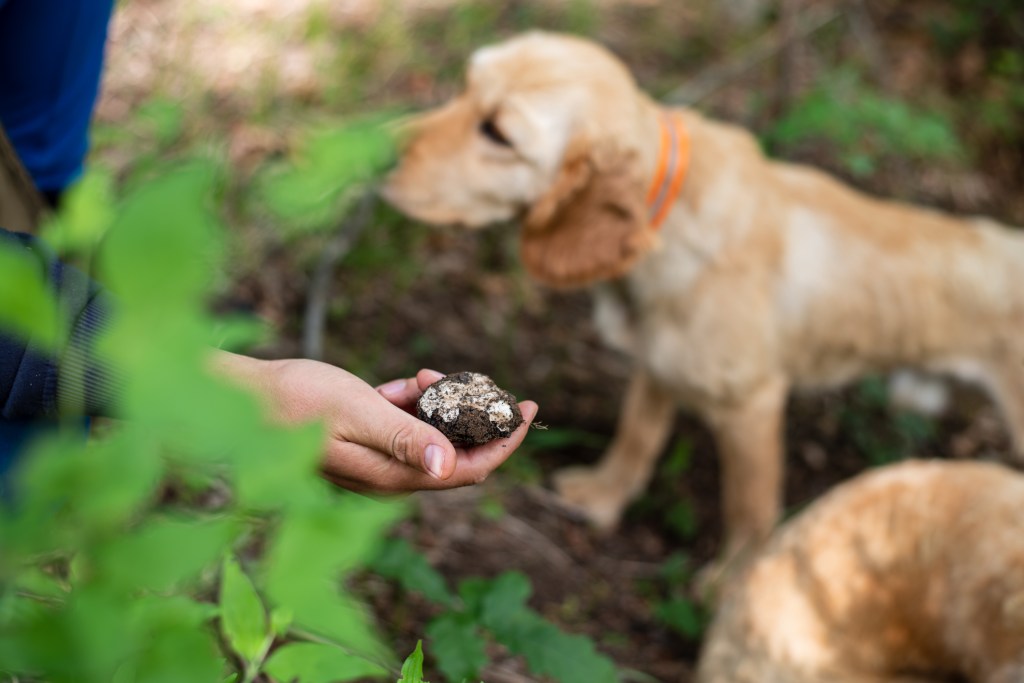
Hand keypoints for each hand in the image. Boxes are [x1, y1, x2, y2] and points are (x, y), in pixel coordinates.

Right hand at [213, 352, 537, 493]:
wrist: (243, 396)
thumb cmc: (294, 402)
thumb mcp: (355, 412)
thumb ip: (403, 437)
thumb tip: (450, 466)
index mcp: (392, 476)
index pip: (468, 471)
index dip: (505, 443)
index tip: (528, 408)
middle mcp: (389, 476)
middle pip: (456, 453)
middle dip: (470, 415)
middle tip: (469, 379)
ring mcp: (376, 461)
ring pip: (431, 434)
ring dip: (437, 404)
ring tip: (420, 377)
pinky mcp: (365, 443)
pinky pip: (406, 424)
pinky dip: (411, 402)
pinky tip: (397, 385)